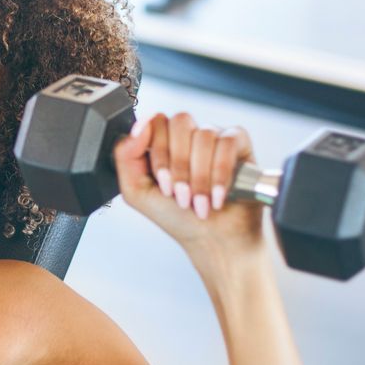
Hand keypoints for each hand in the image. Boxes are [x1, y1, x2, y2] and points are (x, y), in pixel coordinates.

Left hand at [112, 112, 265, 260]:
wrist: (213, 242)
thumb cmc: (177, 218)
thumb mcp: (137, 192)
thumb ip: (125, 155)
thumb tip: (139, 126)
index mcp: (161, 141)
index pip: (155, 122)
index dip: (160, 153)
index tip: (163, 184)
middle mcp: (187, 135)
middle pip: (180, 122)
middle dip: (179, 165)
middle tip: (181, 196)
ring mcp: (213, 136)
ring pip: (204, 135)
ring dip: (200, 176)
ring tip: (199, 202)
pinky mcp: (239, 144)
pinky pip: (228, 142)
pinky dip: (221, 173)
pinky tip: (218, 196)